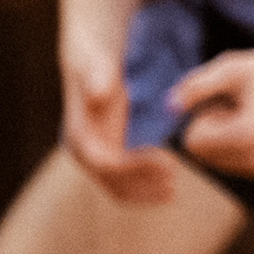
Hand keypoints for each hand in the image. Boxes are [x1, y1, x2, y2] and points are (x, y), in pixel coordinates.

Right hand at [56, 29, 170, 207]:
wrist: (88, 60)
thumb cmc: (95, 61)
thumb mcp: (97, 63)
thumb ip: (97, 77)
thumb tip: (99, 94)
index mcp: (80, 134)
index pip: (107, 164)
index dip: (137, 168)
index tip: (169, 164)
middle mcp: (82, 150)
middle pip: (111, 182)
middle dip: (142, 187)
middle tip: (173, 185)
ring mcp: (93, 154)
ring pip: (116, 187)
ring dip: (143, 193)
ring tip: (172, 190)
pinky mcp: (105, 153)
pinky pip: (121, 180)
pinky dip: (141, 186)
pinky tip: (165, 183)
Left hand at [167, 35, 253, 183]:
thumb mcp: (231, 68)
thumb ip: (194, 87)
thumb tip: (168, 107)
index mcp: (247, 135)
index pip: (194, 142)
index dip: (206, 117)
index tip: (230, 103)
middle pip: (208, 158)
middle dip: (217, 134)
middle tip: (244, 110)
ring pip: (227, 166)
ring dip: (233, 144)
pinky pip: (248, 168)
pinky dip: (251, 152)